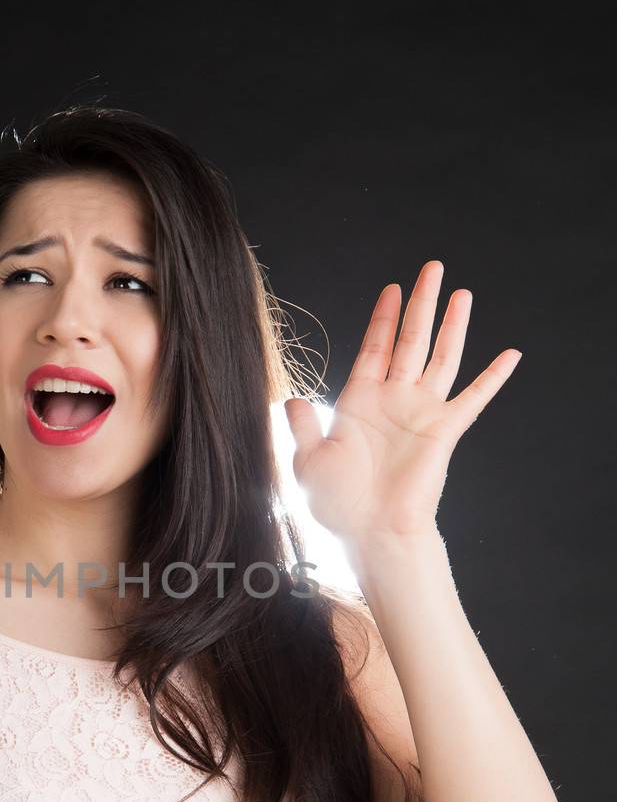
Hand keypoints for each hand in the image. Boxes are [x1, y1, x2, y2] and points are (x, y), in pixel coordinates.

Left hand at [282, 260, 522, 541]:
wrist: (370, 533)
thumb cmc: (338, 505)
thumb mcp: (307, 460)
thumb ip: (303, 426)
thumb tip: (290, 400)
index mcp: (359, 401)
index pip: (375, 347)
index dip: (383, 317)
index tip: (392, 288)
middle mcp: (393, 400)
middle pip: (410, 340)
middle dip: (420, 304)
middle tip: (431, 269)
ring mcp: (421, 413)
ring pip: (440, 357)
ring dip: (452, 325)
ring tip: (462, 293)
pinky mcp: (444, 431)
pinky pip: (473, 398)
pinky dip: (493, 377)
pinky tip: (510, 354)